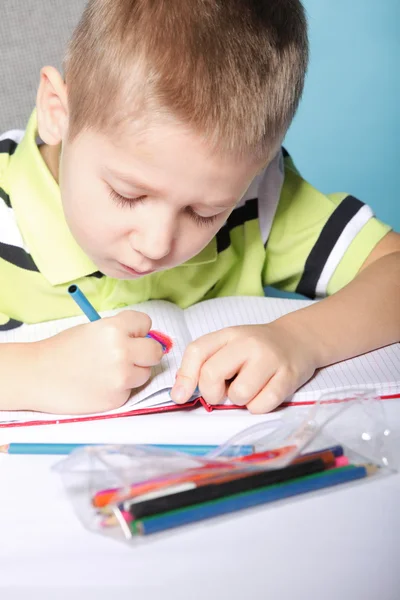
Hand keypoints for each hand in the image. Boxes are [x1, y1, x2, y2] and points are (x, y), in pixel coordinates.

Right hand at [29, 311, 163, 413]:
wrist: (37, 376)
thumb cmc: (61, 350)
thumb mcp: (92, 329)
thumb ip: (120, 332)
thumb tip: (144, 338)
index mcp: (114, 329)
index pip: (146, 323)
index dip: (137, 329)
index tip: (129, 335)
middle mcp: (122, 352)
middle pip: (155, 351)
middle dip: (145, 352)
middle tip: (128, 355)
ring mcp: (121, 378)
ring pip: (145, 373)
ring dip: (133, 372)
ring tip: (107, 371)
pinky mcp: (117, 399)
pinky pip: (130, 390)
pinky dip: (119, 389)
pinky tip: (99, 385)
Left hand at [170, 320, 318, 412]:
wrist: (297, 340)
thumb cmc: (256, 349)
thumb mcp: (229, 346)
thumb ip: (203, 364)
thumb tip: (180, 391)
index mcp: (228, 335)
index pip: (197, 351)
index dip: (185, 377)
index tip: (181, 396)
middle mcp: (248, 343)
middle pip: (212, 374)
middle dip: (212, 393)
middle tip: (222, 392)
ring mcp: (269, 359)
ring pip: (238, 394)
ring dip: (239, 401)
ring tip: (249, 389)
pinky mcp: (288, 377)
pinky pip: (261, 405)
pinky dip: (258, 407)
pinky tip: (263, 393)